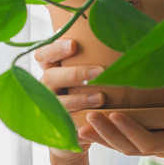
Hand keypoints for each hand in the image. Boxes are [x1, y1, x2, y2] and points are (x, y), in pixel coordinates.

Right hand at [34, 39, 104, 160]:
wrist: (81, 130)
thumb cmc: (87, 92)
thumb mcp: (87, 74)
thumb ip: (93, 57)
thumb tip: (120, 34)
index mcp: (51, 70)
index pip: (43, 55)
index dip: (55, 49)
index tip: (73, 44)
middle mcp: (46, 88)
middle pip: (50, 77)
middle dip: (75, 74)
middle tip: (99, 71)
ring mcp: (50, 108)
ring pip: (58, 102)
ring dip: (79, 99)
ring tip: (101, 97)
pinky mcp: (58, 127)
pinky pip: (65, 124)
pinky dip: (80, 121)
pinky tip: (95, 118)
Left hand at [83, 106, 163, 164]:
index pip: (149, 141)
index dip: (130, 130)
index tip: (114, 115)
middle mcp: (162, 149)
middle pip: (130, 147)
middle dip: (108, 133)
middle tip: (89, 116)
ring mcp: (155, 149)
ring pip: (125, 147)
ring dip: (103, 137)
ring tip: (83, 124)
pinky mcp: (152, 145)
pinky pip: (127, 144)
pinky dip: (108, 138)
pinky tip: (93, 130)